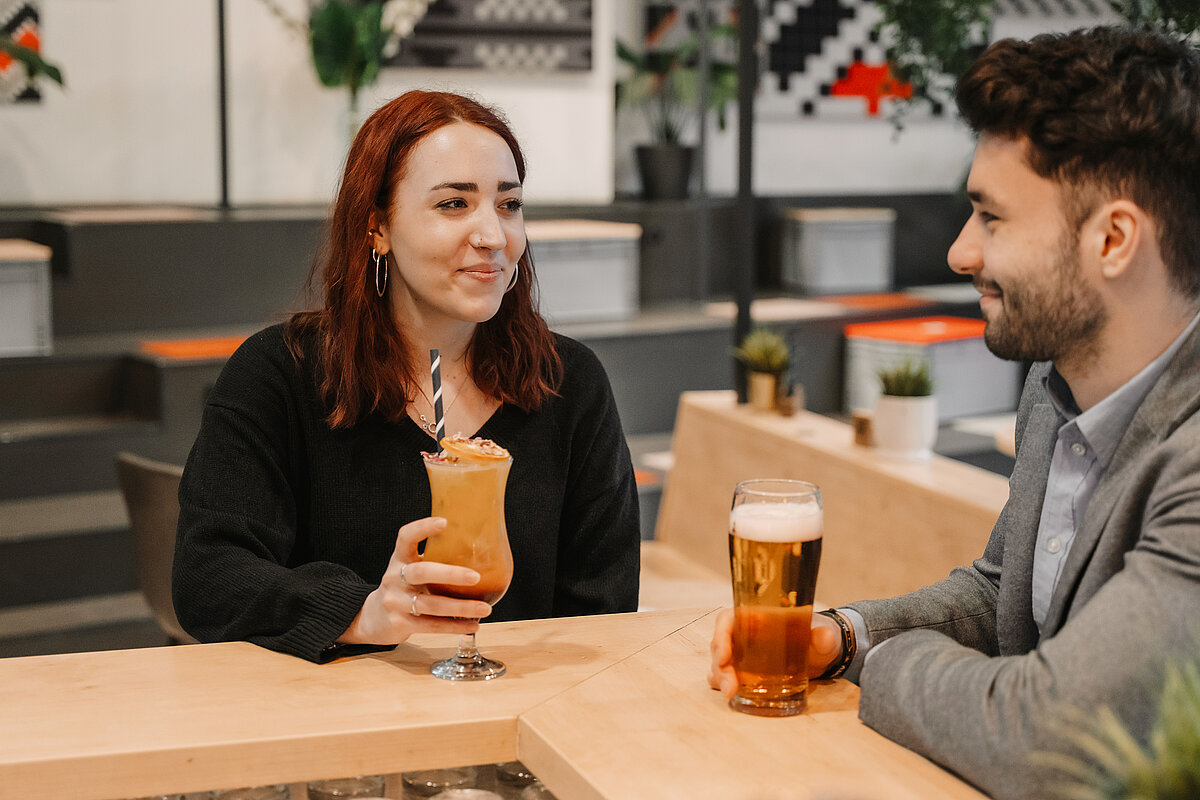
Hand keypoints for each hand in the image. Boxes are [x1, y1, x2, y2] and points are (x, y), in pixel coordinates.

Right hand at [338, 517, 493, 645]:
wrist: (373, 618)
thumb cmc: (403, 587)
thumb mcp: (410, 568)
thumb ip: (434, 559)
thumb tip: (478, 549)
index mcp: (400, 559)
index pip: (405, 537)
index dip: (422, 528)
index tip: (444, 522)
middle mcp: (394, 578)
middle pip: (421, 572)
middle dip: (450, 574)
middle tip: (476, 577)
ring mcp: (396, 602)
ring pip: (430, 605)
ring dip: (460, 607)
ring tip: (485, 608)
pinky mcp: (399, 624)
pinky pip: (431, 626)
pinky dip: (454, 626)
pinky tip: (472, 625)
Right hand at [707, 607, 843, 696]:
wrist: (819, 654)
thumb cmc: (814, 638)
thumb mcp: (821, 637)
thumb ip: (822, 636)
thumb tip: (824, 636)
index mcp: (756, 618)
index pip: (728, 620)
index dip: (721, 635)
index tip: (724, 655)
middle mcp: (744, 634)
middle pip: (720, 644)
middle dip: (720, 665)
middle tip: (729, 686)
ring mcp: (742, 653)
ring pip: (720, 661)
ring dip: (720, 676)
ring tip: (730, 692)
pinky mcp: (745, 670)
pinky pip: (726, 674)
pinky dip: (723, 683)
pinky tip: (730, 693)